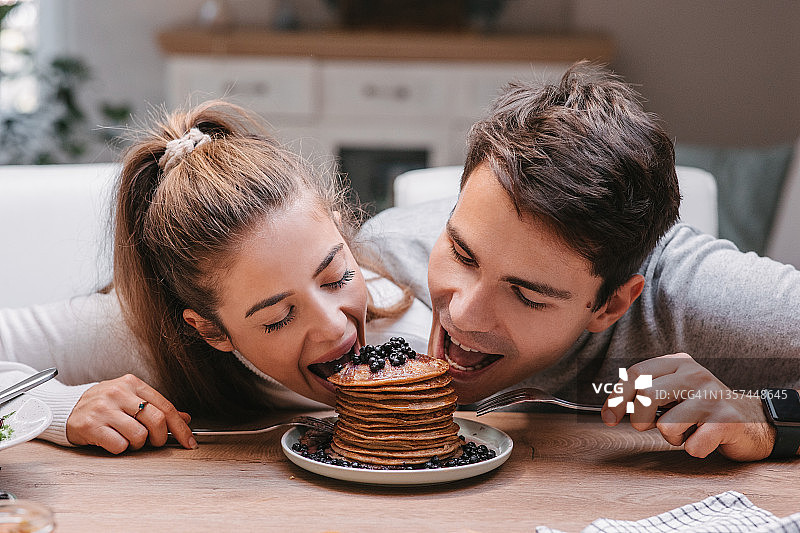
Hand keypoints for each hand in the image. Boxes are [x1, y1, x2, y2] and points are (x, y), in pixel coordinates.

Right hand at [66, 374, 197, 453]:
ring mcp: (104, 408)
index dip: (181, 428)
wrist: (65, 409)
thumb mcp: (131, 399)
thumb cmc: (103, 405)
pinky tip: (113, 441)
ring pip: (139, 435)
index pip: (166, 407)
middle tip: (153, 442)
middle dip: (159, 438)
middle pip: (156, 420)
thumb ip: (157, 407)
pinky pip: (119, 445)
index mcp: (133, 384)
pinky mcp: (91, 425)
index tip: (189, 442)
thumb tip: (185, 417)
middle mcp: (119, 393)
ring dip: (138, 444)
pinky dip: (121, 448)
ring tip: (127, 439)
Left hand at [600, 353, 775, 460]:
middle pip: (646, 395)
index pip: (635, 373)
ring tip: (686, 430)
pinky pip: (692, 446)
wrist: (752, 420)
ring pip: (667, 425)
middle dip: (639, 420)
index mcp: (678, 362)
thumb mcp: (673, 390)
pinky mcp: (727, 421)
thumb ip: (644, 393)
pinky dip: (694, 449)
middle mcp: (695, 374)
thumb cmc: (701, 408)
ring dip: (671, 437)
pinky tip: (705, 438)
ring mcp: (712, 396)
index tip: (610, 419)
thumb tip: (610, 411)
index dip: (617, 398)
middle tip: (648, 427)